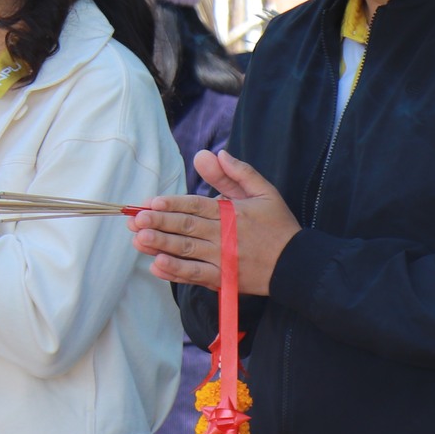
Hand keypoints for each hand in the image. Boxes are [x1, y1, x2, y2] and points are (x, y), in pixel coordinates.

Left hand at [128, 149, 298, 295]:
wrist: (297, 265)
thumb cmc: (278, 226)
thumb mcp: (264, 192)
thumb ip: (237, 173)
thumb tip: (214, 153)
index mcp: (233, 213)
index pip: (198, 206)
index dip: (175, 204)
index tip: (153, 202)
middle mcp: (225, 236)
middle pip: (188, 228)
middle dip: (161, 223)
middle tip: (137, 219)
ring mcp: (223, 260)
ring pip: (187, 251)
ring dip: (162, 245)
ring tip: (139, 240)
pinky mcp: (223, 279)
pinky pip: (196, 275)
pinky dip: (176, 272)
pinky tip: (156, 265)